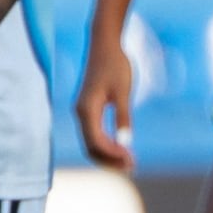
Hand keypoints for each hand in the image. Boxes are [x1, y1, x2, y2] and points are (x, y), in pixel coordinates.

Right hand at [74, 43, 136, 169]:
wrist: (104, 45)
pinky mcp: (88, 109)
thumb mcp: (123, 91)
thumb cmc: (115, 65)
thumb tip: (126, 142)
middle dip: (110, 159)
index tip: (132, 158)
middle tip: (132, 167)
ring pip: (90, 142)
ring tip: (128, 161)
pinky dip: (105, 144)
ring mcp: (82, 111)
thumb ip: (123, 117)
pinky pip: (93, 133)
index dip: (113, 154)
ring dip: (108, 154)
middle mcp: (80, 113)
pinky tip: (121, 147)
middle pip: (90, 147)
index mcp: (86, 109)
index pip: (96, 141)